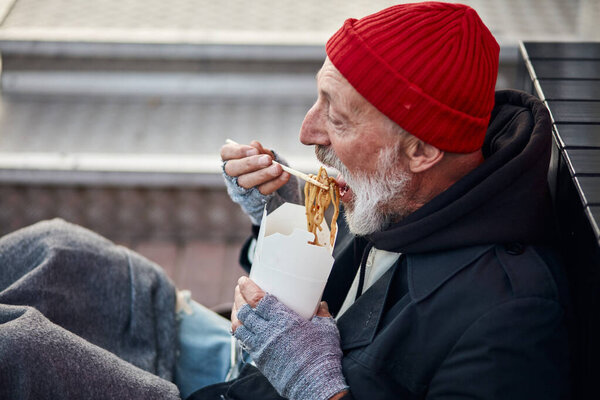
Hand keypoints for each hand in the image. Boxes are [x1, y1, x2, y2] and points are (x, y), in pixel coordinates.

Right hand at [221, 141, 289, 194]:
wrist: (274, 181)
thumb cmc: (263, 162)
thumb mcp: (262, 153)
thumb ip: (258, 150)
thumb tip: (255, 145)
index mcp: (229, 159)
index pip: (226, 152)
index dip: (239, 151)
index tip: (255, 149)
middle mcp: (231, 174)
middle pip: (233, 169)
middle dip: (251, 163)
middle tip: (268, 159)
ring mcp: (240, 187)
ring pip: (246, 182)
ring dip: (264, 174)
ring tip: (278, 168)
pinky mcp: (253, 198)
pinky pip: (263, 190)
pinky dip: (275, 183)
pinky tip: (284, 175)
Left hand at [231, 276, 348, 399]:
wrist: (316, 385)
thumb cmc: (323, 356)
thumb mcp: (326, 328)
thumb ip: (321, 313)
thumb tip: (320, 304)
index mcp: (284, 320)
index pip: (257, 299)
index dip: (247, 288)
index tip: (244, 280)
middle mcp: (269, 332)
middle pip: (244, 311)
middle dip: (239, 297)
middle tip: (240, 289)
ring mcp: (262, 347)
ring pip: (239, 327)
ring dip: (236, 314)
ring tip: (239, 306)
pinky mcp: (260, 359)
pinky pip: (243, 342)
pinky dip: (241, 331)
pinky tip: (244, 327)